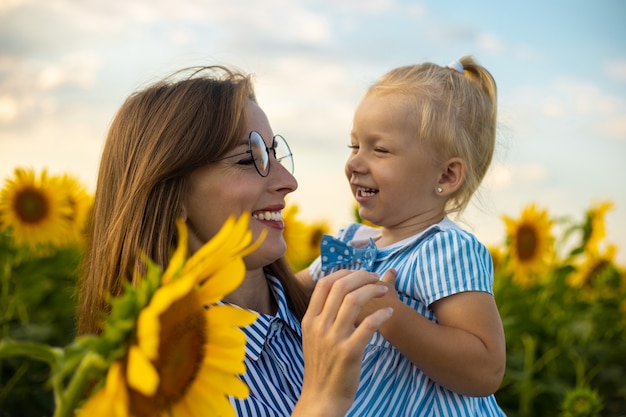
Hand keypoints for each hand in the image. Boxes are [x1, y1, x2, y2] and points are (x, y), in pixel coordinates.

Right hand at [293, 270, 392, 416]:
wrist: (321, 398)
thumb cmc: (322, 367)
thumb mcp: (313, 337)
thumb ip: (322, 316)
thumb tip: (338, 292)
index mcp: (309, 320)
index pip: (324, 284)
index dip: (344, 273)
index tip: (359, 274)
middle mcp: (319, 326)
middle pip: (340, 286)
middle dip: (361, 276)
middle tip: (376, 278)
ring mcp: (333, 339)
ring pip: (354, 300)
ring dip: (372, 290)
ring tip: (384, 290)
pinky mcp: (349, 352)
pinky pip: (368, 325)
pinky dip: (381, 314)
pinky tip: (389, 312)